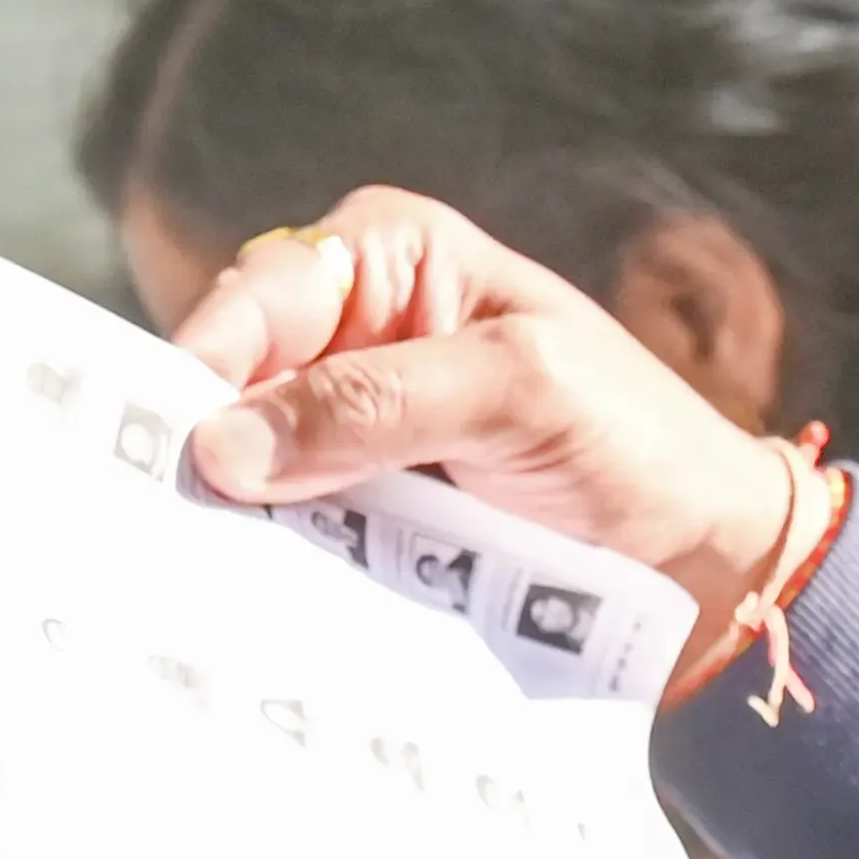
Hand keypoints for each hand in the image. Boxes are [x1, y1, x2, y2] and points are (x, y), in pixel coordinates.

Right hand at [168, 192, 802, 670]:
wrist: (695, 548)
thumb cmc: (631, 434)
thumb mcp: (519, 391)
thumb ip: (379, 402)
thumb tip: (225, 442)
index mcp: (385, 253)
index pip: (258, 296)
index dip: (202, 368)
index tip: (174, 451)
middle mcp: (348, 327)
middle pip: (231, 383)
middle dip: (204, 452)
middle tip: (164, 528)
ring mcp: (344, 424)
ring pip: (245, 466)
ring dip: (230, 521)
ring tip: (195, 581)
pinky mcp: (353, 507)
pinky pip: (283, 529)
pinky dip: (270, 564)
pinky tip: (245, 606)